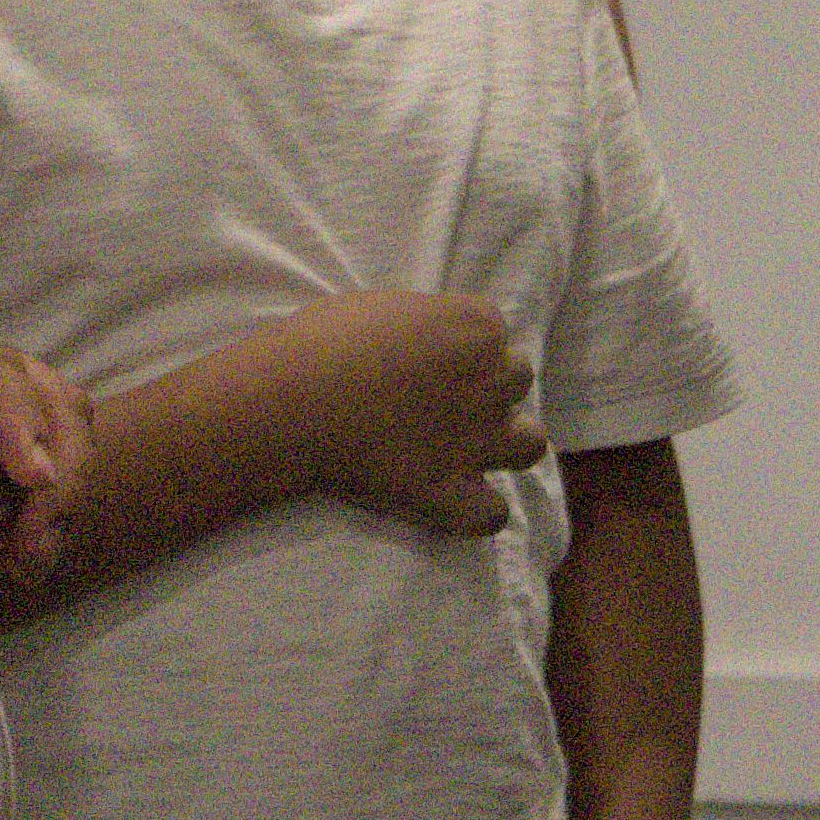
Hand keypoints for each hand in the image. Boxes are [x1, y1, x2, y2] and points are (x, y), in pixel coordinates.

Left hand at [0, 285, 91, 565]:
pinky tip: (0, 559)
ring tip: (14, 564)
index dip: (18, 419)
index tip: (33, 479)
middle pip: (52, 402)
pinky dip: (34, 522)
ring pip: (63, 438)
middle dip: (59, 477)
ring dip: (55, 506)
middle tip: (25, 547)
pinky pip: (37, 477)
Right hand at [284, 289, 542, 531]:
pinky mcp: (449, 492)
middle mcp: (489, 381)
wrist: (290, 402)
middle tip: (442, 399)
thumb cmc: (324, 342)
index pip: (496, 335)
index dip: (464, 349)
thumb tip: (434, 341)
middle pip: (517, 380)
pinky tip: (454, 499)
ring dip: (505, 444)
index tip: (431, 360)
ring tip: (468, 447)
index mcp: (476, 326)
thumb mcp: (387, 307)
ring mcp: (475, 440)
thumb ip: (429, 325)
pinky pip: (494, 512)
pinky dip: (478, 510)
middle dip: (487, 388)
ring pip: (530, 443)